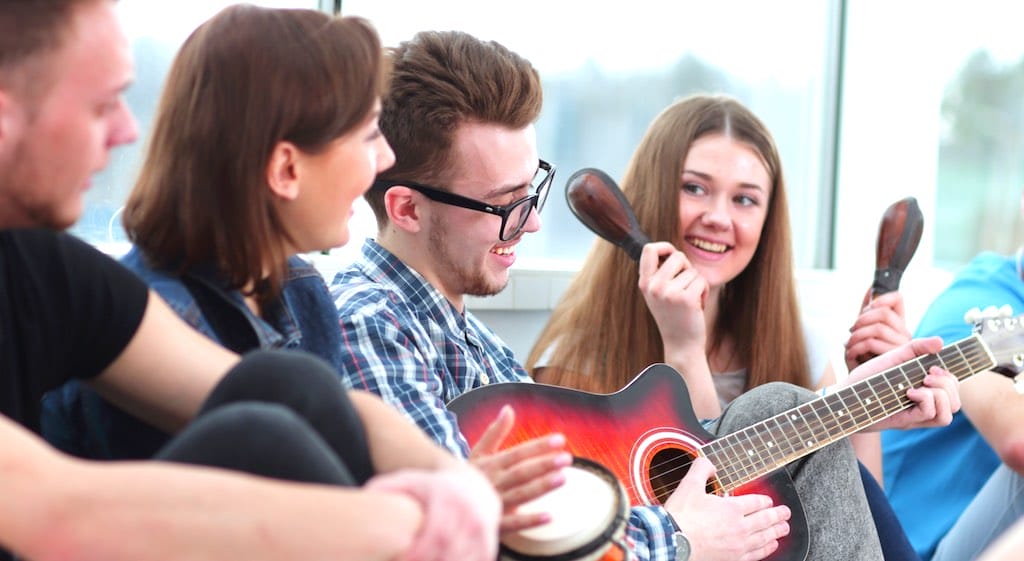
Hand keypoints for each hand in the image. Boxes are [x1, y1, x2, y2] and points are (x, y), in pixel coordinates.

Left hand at [365, 463, 499, 560]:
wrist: (473, 486)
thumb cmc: (432, 487)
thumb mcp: (409, 480)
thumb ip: (385, 487)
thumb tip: (363, 496)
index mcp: (450, 499)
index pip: (436, 534)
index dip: (419, 552)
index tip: (402, 559)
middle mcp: (471, 515)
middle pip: (449, 552)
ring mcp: (483, 531)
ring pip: (463, 560)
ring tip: (428, 560)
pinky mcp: (489, 545)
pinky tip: (441, 560)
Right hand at [469, 405, 571, 532]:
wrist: (440, 503)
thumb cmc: (465, 476)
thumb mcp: (478, 453)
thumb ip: (495, 432)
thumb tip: (509, 408)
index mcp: (490, 465)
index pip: (517, 453)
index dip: (538, 446)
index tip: (560, 439)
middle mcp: (492, 482)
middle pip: (521, 472)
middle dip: (544, 464)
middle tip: (567, 458)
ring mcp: (492, 504)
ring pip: (520, 495)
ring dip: (541, 487)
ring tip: (563, 478)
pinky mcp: (493, 525)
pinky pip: (512, 524)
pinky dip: (529, 520)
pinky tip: (549, 516)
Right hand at [639, 242, 708, 354]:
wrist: (681, 344)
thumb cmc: (673, 316)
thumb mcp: (657, 294)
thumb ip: (660, 274)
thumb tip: (671, 251)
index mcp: (645, 283)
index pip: (649, 249)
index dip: (664, 246)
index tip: (672, 255)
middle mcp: (654, 286)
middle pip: (677, 256)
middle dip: (687, 267)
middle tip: (685, 284)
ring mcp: (669, 293)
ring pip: (693, 271)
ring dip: (696, 283)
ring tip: (690, 300)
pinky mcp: (686, 299)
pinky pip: (701, 281)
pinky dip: (704, 292)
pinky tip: (697, 305)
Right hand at [664, 457, 790, 560]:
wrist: (672, 542)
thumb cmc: (681, 517)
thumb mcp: (689, 485)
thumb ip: (702, 469)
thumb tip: (708, 462)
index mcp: (732, 508)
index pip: (756, 502)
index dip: (765, 500)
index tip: (769, 501)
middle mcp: (740, 527)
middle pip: (765, 520)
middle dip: (778, 516)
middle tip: (786, 514)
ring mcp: (738, 545)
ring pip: (764, 537)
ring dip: (776, 532)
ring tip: (784, 529)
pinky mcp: (733, 559)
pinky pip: (757, 554)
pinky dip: (767, 549)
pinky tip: (771, 547)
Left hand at [844, 337, 960, 430]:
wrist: (843, 394)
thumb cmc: (867, 378)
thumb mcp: (893, 358)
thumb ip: (916, 348)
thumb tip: (941, 342)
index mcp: (923, 391)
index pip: (953, 391)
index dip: (952, 378)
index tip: (934, 366)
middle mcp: (922, 406)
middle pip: (955, 403)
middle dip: (948, 384)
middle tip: (927, 374)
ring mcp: (914, 416)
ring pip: (948, 414)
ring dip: (941, 394)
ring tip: (920, 384)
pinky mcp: (905, 421)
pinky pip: (931, 415)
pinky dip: (925, 399)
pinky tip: (909, 392)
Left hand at [845, 290, 911, 369]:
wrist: (858, 390)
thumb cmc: (861, 362)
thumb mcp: (862, 336)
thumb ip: (867, 314)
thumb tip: (871, 288)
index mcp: (899, 327)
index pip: (897, 299)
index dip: (879, 299)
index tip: (865, 309)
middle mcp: (905, 337)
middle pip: (883, 314)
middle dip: (862, 319)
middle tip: (851, 331)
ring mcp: (902, 349)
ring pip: (878, 328)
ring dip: (856, 336)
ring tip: (849, 346)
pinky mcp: (893, 362)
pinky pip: (872, 343)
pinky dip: (855, 348)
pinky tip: (850, 356)